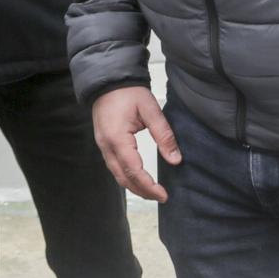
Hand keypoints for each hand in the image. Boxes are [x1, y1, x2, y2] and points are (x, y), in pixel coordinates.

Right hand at [90, 85, 178, 202]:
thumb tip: (176, 159)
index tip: (164, 195)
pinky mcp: (104, 144)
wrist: (107, 80)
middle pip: (123, 178)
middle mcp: (106, 146)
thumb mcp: (150, 109)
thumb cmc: (128, 91)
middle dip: (142, 191)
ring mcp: (103, 146)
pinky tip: (138, 179)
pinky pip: (114, 166)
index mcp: (117, 138)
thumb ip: (163, 135)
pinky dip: (127, 177)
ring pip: (117, 175)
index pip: (134, 170)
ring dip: (134, 186)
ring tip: (152, 192)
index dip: (149, 186)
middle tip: (161, 197)